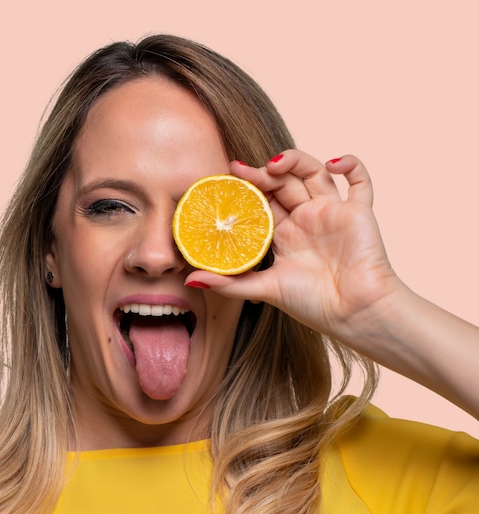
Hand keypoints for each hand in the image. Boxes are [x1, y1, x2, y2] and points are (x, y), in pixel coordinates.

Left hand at [186, 150, 402, 345]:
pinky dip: (351, 164)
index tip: (228, 176)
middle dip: (263, 173)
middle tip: (244, 171)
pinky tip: (334, 163)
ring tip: (275, 164)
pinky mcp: (358, 212)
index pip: (263, 201)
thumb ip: (229, 283)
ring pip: (314, 173)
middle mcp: (306, 219)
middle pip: (283, 182)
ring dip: (295, 161)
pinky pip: (359, 180)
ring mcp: (332, 212)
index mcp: (284, 234)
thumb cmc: (313, 304)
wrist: (353, 314)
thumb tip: (191, 280)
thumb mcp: (265, 290)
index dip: (247, 187)